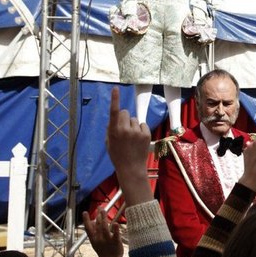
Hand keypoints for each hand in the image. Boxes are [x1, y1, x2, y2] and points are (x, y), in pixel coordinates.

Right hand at [83, 209, 123, 256]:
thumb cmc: (103, 251)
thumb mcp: (95, 242)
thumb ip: (94, 232)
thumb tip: (92, 221)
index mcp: (94, 239)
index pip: (88, 228)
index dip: (86, 220)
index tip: (85, 212)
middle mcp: (99, 239)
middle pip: (97, 226)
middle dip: (98, 216)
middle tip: (99, 207)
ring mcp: (107, 240)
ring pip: (104, 228)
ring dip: (104, 219)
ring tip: (104, 211)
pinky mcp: (116, 242)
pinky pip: (115, 235)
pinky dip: (115, 229)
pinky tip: (116, 223)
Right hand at [106, 87, 152, 205]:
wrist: (131, 168)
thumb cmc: (117, 155)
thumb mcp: (109, 142)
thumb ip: (111, 129)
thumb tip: (115, 118)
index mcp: (114, 132)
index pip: (114, 112)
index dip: (115, 99)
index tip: (116, 88)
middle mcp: (125, 130)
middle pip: (126, 113)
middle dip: (124, 118)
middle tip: (124, 130)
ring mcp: (137, 132)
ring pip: (134, 119)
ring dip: (133, 126)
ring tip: (132, 138)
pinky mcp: (146, 134)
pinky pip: (142, 125)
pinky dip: (141, 130)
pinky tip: (138, 140)